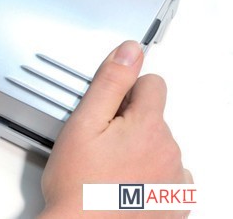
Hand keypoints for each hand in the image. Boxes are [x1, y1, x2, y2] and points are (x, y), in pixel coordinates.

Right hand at [39, 41, 191, 217]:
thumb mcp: (84, 124)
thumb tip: (130, 51)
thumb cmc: (79, 187)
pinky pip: (167, 175)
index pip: (153, 84)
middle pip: (154, 117)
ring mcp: (174, 179)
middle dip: (129, 123)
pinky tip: (124, 184)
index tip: (109, 110)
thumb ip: (110, 83)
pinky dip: (148, 176)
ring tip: (107, 167)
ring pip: (159, 146)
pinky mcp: (175, 202)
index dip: (126, 92)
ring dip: (138, 150)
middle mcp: (169, 150)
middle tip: (99, 144)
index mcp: (148, 126)